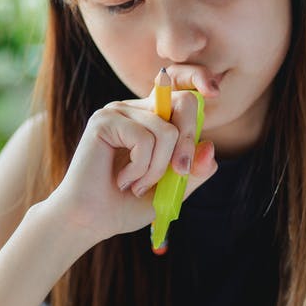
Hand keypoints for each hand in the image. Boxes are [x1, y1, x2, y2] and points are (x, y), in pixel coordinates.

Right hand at [48, 77, 217, 243]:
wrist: (91, 221)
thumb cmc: (127, 205)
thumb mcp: (172, 190)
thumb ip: (195, 172)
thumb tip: (210, 146)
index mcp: (154, 119)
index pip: (187, 96)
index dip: (202, 83)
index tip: (214, 91)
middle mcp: (137, 109)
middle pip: (184, 103)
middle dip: (188, 145)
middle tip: (178, 173)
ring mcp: (119, 111)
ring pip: (167, 132)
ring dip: (158, 170)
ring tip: (138, 185)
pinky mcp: (104, 121)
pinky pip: (144, 140)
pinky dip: (140, 169)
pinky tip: (123, 181)